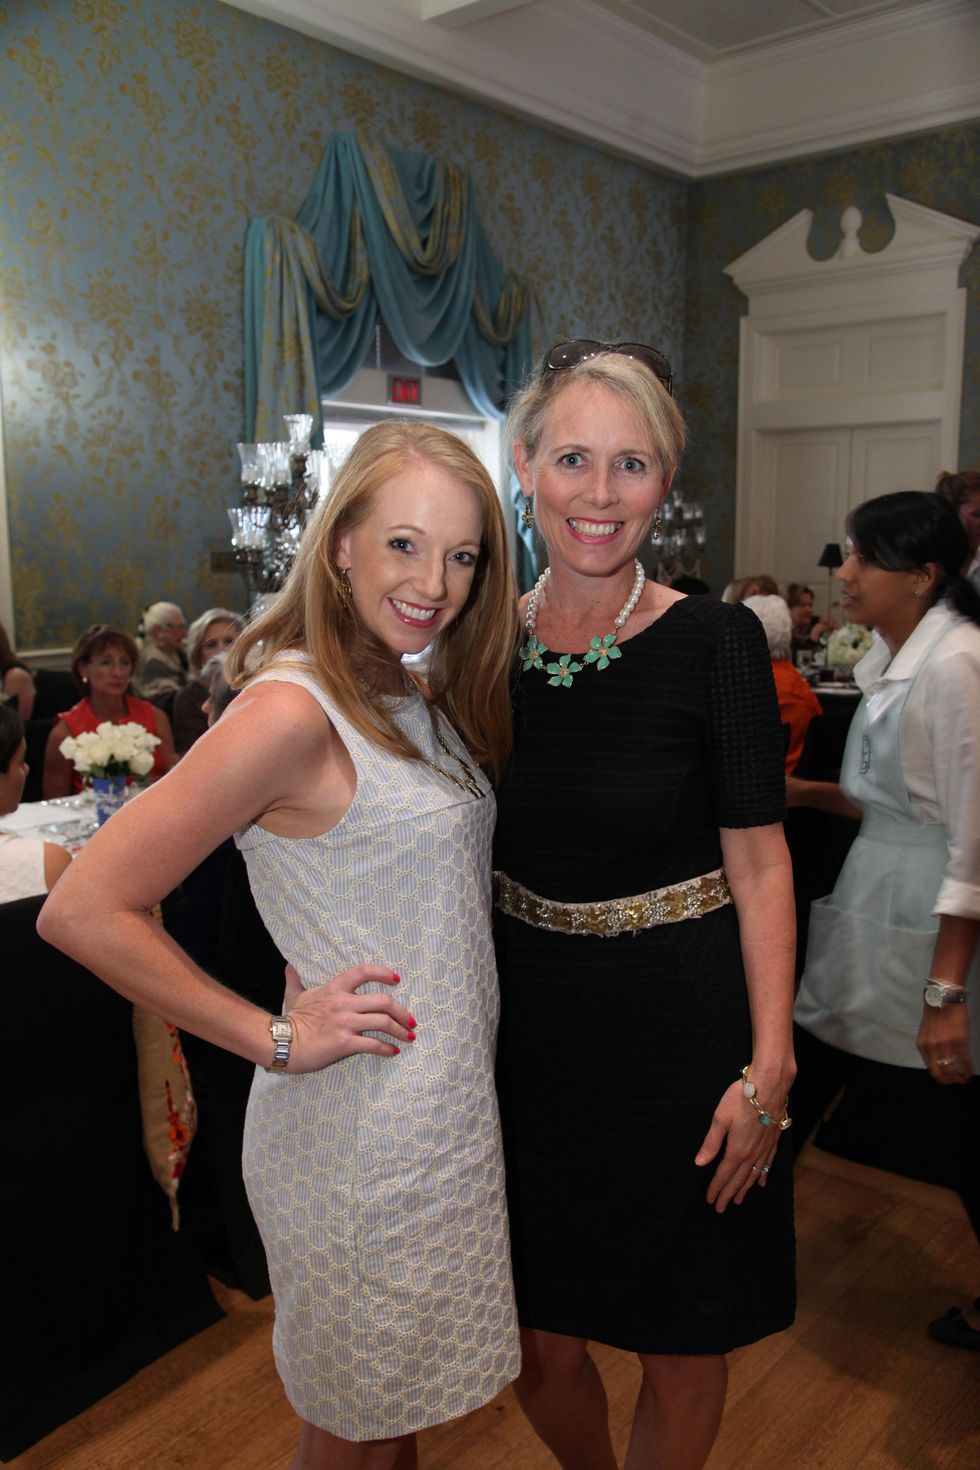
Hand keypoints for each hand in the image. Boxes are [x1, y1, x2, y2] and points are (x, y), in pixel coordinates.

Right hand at [280, 962, 416, 1071]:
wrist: (282, 1043)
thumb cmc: (290, 1020)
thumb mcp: (294, 996)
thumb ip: (295, 980)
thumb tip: (288, 967)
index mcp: (335, 989)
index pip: (364, 972)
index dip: (383, 973)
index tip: (397, 980)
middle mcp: (344, 1003)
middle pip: (384, 1001)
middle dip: (402, 1012)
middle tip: (411, 1021)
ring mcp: (346, 1023)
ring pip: (383, 1022)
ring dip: (400, 1030)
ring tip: (409, 1037)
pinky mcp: (345, 1043)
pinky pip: (373, 1044)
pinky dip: (387, 1048)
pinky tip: (393, 1051)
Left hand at [694, 1078, 783, 1211]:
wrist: (770, 1084)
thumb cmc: (742, 1097)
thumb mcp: (720, 1118)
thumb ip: (711, 1142)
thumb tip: (700, 1162)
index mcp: (737, 1149)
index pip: (724, 1174)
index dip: (716, 1188)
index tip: (711, 1200)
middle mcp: (752, 1153)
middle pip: (738, 1179)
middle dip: (728, 1194)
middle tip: (721, 1208)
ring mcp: (765, 1148)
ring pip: (753, 1175)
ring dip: (744, 1189)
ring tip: (738, 1200)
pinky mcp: (773, 1141)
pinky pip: (768, 1164)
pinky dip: (763, 1175)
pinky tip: (761, 1183)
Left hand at [917, 1001, 972, 1083]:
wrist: (943, 996)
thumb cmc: (935, 1012)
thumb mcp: (926, 1031)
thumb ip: (930, 1046)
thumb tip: (938, 1061)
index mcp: (922, 1045)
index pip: (930, 1068)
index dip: (940, 1077)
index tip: (947, 1079)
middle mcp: (932, 1046)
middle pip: (940, 1072)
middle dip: (949, 1080)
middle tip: (956, 1081)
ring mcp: (946, 1044)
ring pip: (952, 1069)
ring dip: (959, 1077)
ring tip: (963, 1078)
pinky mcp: (959, 1040)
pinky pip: (964, 1060)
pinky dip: (968, 1069)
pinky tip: (970, 1072)